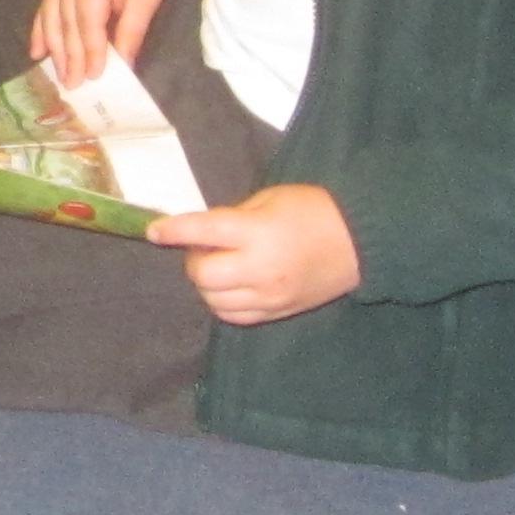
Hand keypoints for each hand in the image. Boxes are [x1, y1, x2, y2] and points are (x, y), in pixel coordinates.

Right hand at [29, 0, 180, 84]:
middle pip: (67, 26)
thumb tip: (123, 69)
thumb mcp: (146, 1)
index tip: (92, 80)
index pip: (88, 28)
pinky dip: (41, 28)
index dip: (89, 55)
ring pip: (52, 18)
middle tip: (71, 86)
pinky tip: (36, 50)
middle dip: (69, 58)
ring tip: (56, 74)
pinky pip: (47, 5)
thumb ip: (130, 35)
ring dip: (53, 48)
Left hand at [148, 183, 360, 325]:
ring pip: (214, 301)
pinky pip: (235, 316)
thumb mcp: (271, 199)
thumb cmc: (315, 210)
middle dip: (194, 261)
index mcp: (257, 232)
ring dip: (207, 284)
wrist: (360, 242)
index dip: (174, 230)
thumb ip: (235, 216)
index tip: (154, 231)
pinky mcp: (277, 311)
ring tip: (221, 267)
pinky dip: (223, 302)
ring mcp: (269, 294)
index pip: (203, 232)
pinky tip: (232, 287)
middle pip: (203, 275)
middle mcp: (260, 268)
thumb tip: (205, 233)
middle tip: (205, 248)